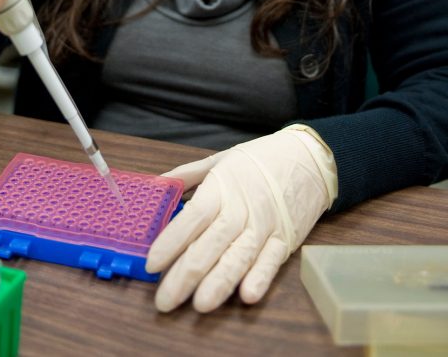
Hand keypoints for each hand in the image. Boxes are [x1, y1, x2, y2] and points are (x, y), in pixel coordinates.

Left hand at [145, 126, 336, 312]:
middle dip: (186, 274)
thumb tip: (156, 187)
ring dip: (220, 282)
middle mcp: (242, 208)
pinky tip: (247, 295)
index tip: (152, 262)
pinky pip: (271, 262)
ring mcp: (266, 225)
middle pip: (211, 243)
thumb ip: (186, 174)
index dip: (172, 240)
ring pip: (239, 257)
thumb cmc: (260, 159)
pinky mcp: (286, 240)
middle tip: (164, 299)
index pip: (193, 216)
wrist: (309, 157)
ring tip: (200, 304)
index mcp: (222, 187)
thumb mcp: (219, 159)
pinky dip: (261, 278)